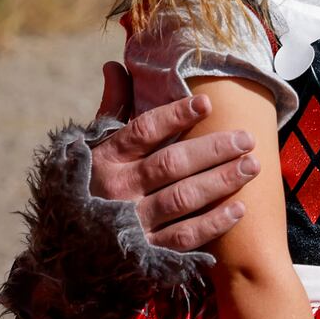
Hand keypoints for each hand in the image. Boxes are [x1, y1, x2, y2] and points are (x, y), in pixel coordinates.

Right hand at [90, 61, 257, 251]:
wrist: (67, 252)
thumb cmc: (87, 188)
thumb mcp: (91, 149)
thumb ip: (111, 110)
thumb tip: (115, 66)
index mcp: (106, 160)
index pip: (143, 132)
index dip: (175, 116)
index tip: (207, 103)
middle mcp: (118, 190)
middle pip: (171, 164)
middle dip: (213, 149)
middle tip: (247, 139)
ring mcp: (132, 223)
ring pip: (183, 198)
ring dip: (221, 181)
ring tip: (252, 166)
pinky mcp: (146, 253)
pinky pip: (184, 237)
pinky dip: (213, 223)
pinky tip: (239, 208)